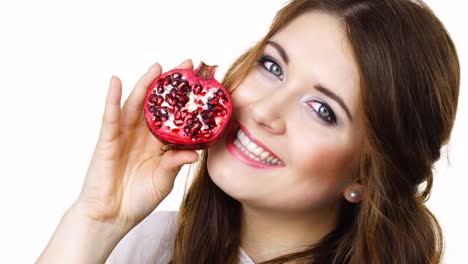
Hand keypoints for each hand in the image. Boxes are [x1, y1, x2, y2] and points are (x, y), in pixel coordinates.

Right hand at [73, 59, 197, 231]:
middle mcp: (143, 135)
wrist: (112, 216)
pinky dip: (112, 99)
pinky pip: (110, 117)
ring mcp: (124, 135)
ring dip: (145, 84)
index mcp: (159, 144)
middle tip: (188, 65)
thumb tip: (195, 152)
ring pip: (136, 104)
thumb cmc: (138, 199)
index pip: (175, 117)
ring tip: (158, 66)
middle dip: (171, 84)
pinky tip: (116, 82)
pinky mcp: (107, 140)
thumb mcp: (163, 181)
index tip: (204, 85)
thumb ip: (175, 163)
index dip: (187, 101)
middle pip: (158, 104)